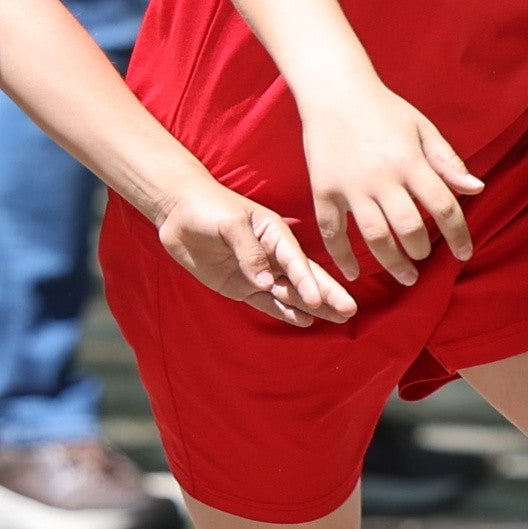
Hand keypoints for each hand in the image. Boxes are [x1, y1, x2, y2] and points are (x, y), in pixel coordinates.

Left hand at [148, 180, 359, 328]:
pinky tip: (305, 321)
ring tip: (338, 319)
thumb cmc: (207, 207)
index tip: (319, 299)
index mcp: (273, 231)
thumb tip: (265, 283)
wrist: (177, 210)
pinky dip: (285, 311)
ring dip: (313, 306)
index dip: (307, 280)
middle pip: (303, 277)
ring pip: (290, 292)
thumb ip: (248, 252)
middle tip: (350, 311)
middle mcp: (271, 253)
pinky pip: (267, 302)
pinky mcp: (241, 286)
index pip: (295, 259)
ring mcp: (257, 272)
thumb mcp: (230, 223)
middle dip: (326, 294)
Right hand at [296, 76, 481, 288]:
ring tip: (405, 275)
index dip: (458, 235)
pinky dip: (342, 257)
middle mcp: (382, 177)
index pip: (443, 206)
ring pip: (375, 237)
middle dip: (421, 251)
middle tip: (424, 258)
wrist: (334, 90)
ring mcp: (350, 186)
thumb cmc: (383, 109)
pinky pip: (332, 232)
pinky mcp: (323, 190)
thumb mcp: (422, 128)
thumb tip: (476, 189)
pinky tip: (354, 273)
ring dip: (393, 262)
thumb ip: (448, 161)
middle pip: (409, 228)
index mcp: (410, 161)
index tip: (464, 253)